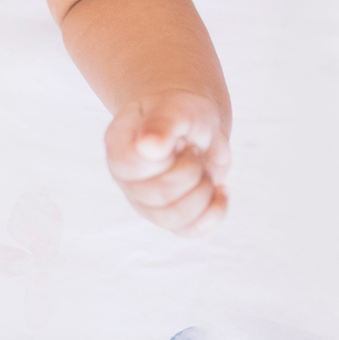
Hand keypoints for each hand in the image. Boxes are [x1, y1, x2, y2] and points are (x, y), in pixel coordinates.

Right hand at [105, 89, 229, 237]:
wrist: (196, 124)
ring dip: (203, 191)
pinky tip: (220, 190)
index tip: (178, 139)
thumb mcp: (175, 109)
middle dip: (190, 171)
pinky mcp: (169, 219)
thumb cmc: (180, 113)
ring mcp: (146, 203)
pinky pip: (190, 230)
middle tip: (194, 150)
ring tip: (204, 169)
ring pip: (174, 218)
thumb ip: (162, 124)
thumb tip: (148, 147)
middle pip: (158, 196)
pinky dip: (214, 211)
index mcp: (118, 147)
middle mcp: (127, 179)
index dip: (165, 157)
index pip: (131, 166)